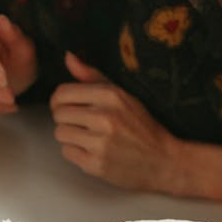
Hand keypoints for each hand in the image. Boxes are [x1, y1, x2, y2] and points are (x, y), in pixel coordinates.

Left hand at [49, 53, 221, 200]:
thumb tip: (68, 57)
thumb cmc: (141, 126)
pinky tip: (91, 150)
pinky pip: (66, 152)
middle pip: (58, 114)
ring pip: (60, 133)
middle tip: (82, 123)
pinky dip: (75, 152)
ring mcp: (100, 143)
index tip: (67, 105)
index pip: (62, 93)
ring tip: (88, 136)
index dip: (60, 100)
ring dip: (70, 135)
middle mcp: (105, 117)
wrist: (162, 160)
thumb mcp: (122, 94)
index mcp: (111, 96)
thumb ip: (92, 76)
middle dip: (66, 118)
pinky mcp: (96, 164)